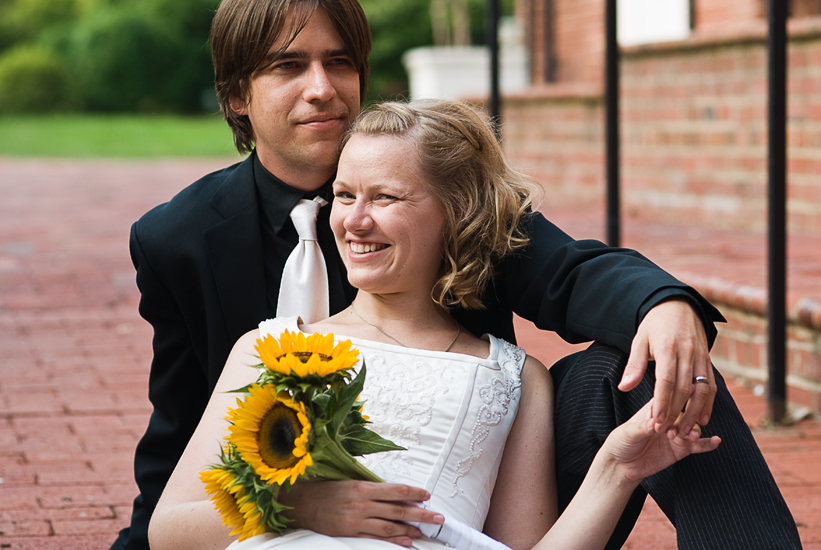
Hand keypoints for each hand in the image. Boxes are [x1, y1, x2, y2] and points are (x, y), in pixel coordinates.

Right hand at [279, 479, 443, 546]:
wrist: (300, 503)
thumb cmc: (325, 489)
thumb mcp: (349, 481)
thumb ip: (370, 488)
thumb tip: (392, 492)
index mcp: (362, 487)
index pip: (396, 490)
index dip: (414, 493)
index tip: (428, 495)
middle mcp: (362, 504)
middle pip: (398, 509)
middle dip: (421, 513)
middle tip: (438, 517)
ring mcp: (356, 521)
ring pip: (390, 526)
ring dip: (410, 529)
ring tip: (425, 531)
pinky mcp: (350, 533)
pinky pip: (375, 537)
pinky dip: (393, 539)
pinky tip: (406, 541)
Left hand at [604, 400, 720, 482]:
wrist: (621, 464)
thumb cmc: (621, 441)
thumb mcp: (629, 432)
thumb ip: (644, 426)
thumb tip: (657, 421)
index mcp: (655, 407)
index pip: (669, 398)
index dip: (672, 404)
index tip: (670, 412)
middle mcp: (669, 417)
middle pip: (685, 411)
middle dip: (684, 419)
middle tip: (674, 431)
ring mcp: (677, 432)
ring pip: (693, 426)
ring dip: (694, 430)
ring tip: (689, 436)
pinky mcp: (682, 449)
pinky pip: (699, 445)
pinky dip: (708, 443)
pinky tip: (716, 441)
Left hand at [618, 299, 716, 437]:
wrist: (678, 305)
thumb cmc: (654, 325)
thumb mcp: (639, 340)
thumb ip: (634, 365)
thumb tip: (624, 387)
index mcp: (668, 348)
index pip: (667, 380)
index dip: (662, 402)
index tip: (657, 421)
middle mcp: (688, 353)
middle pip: (685, 389)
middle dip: (677, 413)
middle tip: (667, 432)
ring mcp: (701, 357)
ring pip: (703, 390)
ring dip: (695, 413)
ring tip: (685, 432)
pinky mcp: (708, 360)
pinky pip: (712, 385)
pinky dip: (709, 404)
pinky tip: (703, 419)